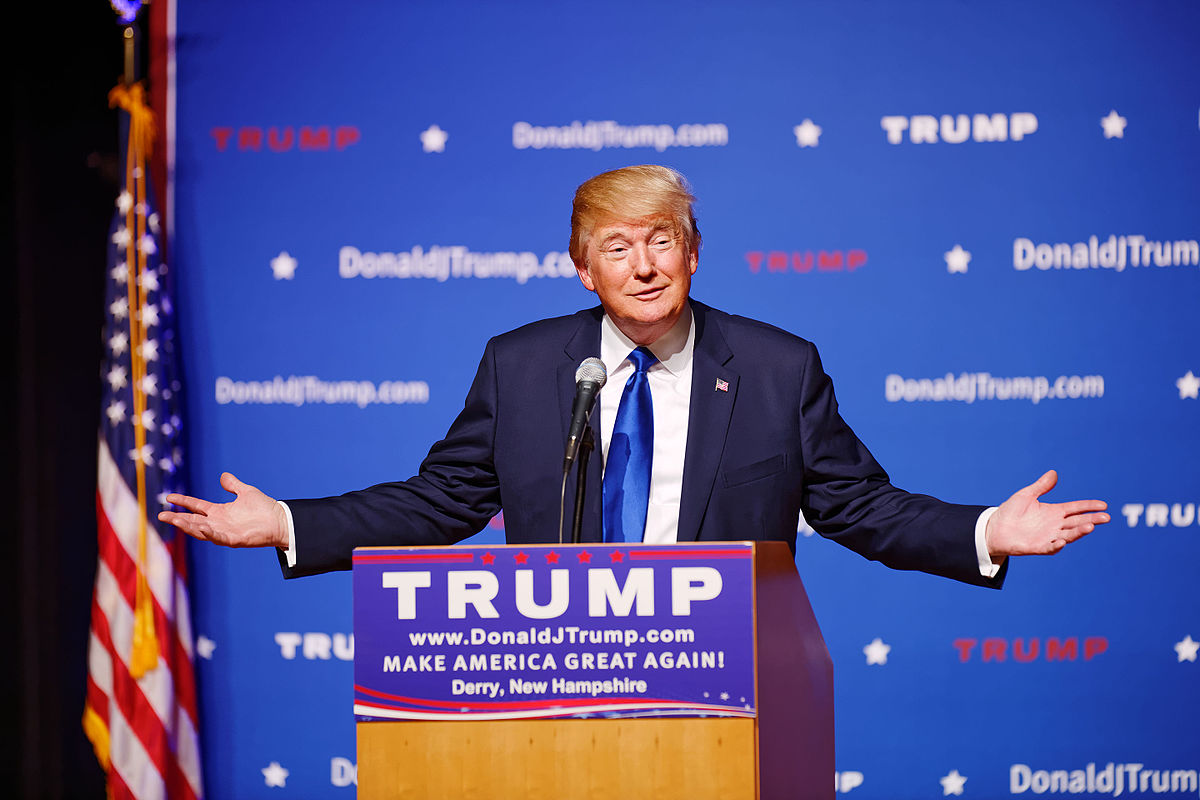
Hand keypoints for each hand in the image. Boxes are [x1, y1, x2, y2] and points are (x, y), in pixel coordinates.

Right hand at [158, 472, 288, 549]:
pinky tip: (200, 527)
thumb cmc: (264, 508)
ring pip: (201, 530)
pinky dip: (208, 533)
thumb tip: (223, 476)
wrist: (281, 520)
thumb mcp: (246, 492)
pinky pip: (218, 537)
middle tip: (161, 515)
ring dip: (187, 526)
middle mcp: (218, 523)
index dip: (183, 502)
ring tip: (174, 520)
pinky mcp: (234, 540)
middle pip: (193, 520)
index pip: (196, 506)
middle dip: (177, 518)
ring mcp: (225, 532)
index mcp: (219, 512)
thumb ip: (233, 485)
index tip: (169, 497)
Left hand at [986, 470, 1108, 556]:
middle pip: (1077, 522)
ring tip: (1090, 527)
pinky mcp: (1038, 547)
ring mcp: (1048, 537)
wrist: (995, 528)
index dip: (1089, 506)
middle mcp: (1055, 525)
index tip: (1104, 505)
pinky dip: (1056, 545)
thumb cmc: (1011, 511)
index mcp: (1055, 512)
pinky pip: (1049, 547)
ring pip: (1068, 535)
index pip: (1076, 508)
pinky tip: (1061, 542)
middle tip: (1106, 517)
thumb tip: (1054, 472)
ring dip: (1078, 532)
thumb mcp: (1026, 495)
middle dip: (1091, 519)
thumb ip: (1041, 486)